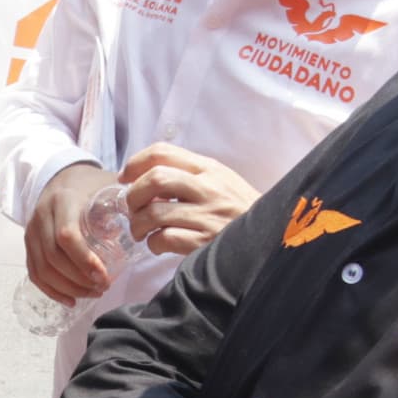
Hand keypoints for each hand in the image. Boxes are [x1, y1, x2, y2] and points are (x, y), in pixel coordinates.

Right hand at [26, 161, 116, 301]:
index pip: (66, 236)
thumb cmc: (92, 185)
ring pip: (43, 269)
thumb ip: (128, 202)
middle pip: (53, 257)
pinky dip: (51, 290)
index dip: (84, 261)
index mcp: (63, 200)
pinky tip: (71, 300)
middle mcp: (42, 215)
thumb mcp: (110, 186)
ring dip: (68, 288)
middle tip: (103, 288)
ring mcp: (31, 230)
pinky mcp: (28, 243)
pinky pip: (34, 273)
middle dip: (78, 280)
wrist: (63, 176)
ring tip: (92, 293)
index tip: (105, 277)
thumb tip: (153, 221)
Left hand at [119, 144, 257, 258]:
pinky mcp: (206, 242)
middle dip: (133, 195)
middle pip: (155, 179)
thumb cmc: (240, 210)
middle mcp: (208, 187)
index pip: (162, 152)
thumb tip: (147, 178)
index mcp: (209, 168)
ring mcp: (207, 215)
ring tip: (141, 231)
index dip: (135, 163)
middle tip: (131, 209)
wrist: (273, 237)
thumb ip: (190, 175)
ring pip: (154, 212)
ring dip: (138, 224)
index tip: (124, 178)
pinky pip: (166, 239)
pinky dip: (154, 244)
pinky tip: (158, 245)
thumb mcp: (222, 181)